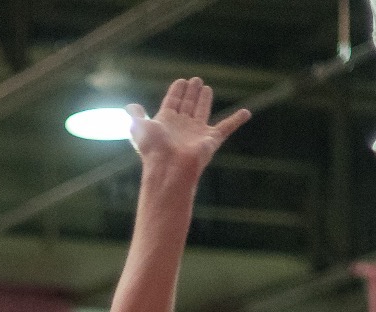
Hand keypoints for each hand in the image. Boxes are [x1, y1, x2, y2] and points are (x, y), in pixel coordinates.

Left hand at [127, 78, 247, 176]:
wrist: (169, 167)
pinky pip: (227, 127)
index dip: (176, 92)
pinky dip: (237, 120)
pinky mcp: (211, 139)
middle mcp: (182, 126)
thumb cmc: (153, 149)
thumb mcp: (138, 128)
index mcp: (166, 122)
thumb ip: (135, 116)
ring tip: (206, 87)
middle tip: (195, 80)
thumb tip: (129, 107)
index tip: (180, 81)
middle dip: (191, 93)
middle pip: (187, 105)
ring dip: (204, 99)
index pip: (172, 102)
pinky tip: (247, 112)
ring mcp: (197, 132)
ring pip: (202, 111)